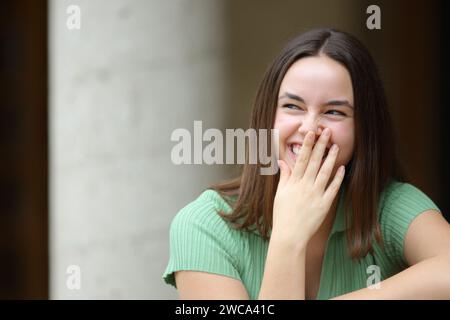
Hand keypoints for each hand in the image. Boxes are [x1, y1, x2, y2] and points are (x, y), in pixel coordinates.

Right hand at [272, 128, 344, 247]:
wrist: (290, 235)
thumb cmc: (282, 215)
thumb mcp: (280, 194)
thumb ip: (284, 177)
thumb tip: (282, 162)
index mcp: (294, 182)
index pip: (302, 159)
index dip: (307, 145)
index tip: (311, 133)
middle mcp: (305, 186)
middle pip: (315, 162)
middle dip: (321, 145)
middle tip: (326, 132)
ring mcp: (316, 195)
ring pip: (325, 172)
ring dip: (331, 158)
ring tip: (336, 145)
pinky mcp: (324, 205)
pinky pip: (332, 189)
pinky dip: (337, 178)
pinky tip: (341, 168)